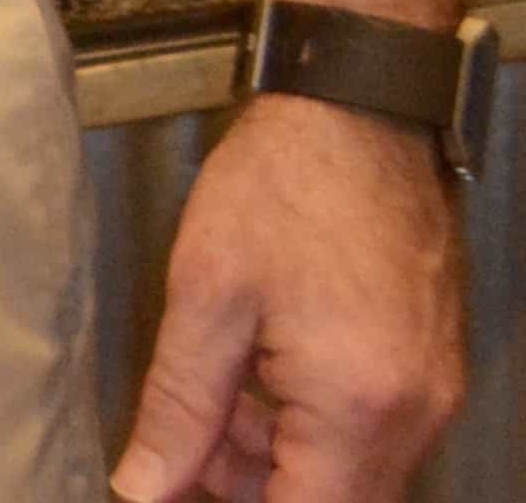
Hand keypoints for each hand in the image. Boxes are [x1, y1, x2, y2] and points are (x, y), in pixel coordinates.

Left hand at [111, 95, 465, 501]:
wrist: (358, 114)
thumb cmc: (280, 191)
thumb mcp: (206, 298)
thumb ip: (179, 408)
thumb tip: (143, 488)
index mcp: (360, 406)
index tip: (180, 491)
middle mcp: (416, 414)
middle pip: (336, 501)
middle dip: (255, 489)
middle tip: (182, 449)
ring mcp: (433, 392)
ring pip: (354, 472)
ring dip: (279, 461)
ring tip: (211, 406)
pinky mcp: (431, 367)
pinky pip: (373, 432)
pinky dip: (313, 428)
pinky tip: (257, 382)